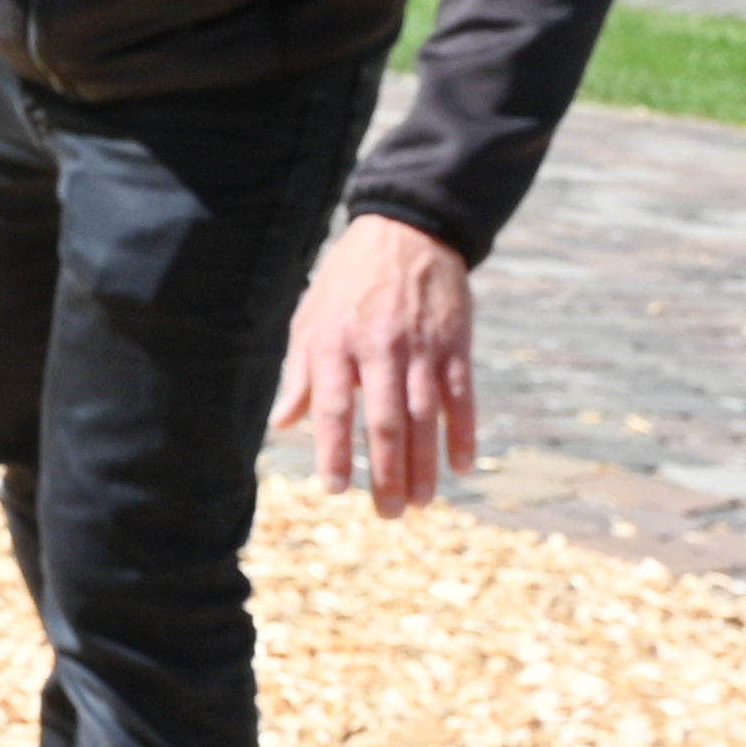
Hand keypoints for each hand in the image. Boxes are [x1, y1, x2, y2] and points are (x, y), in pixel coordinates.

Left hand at [267, 211, 475, 514]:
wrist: (408, 233)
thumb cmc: (348, 281)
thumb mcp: (311, 317)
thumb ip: (300, 373)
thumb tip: (283, 423)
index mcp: (335, 344)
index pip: (333, 409)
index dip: (334, 451)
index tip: (334, 489)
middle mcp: (379, 349)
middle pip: (384, 422)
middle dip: (385, 473)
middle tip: (387, 513)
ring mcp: (421, 349)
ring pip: (424, 417)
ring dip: (424, 464)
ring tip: (419, 502)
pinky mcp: (455, 345)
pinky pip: (461, 397)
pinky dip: (462, 433)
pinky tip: (460, 466)